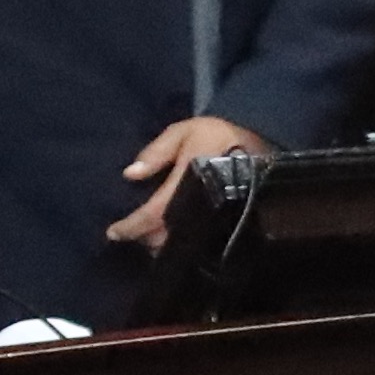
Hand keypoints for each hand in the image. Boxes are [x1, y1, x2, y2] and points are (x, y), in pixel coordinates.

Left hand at [106, 115, 270, 247]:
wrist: (261, 138)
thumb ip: (157, 152)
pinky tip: (173, 237)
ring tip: (150, 238)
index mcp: (187, 180)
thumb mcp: (183, 131)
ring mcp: (216, 214)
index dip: (132, 225)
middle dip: (146, 239)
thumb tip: (130, 175)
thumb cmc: (217, 134)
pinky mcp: (227, 219)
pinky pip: (199, 237)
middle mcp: (201, 202)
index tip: (112, 233)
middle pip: (167, 234)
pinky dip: (181, 241)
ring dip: (162, 243)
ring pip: (183, 240)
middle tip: (130, 235)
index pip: (154, 212)